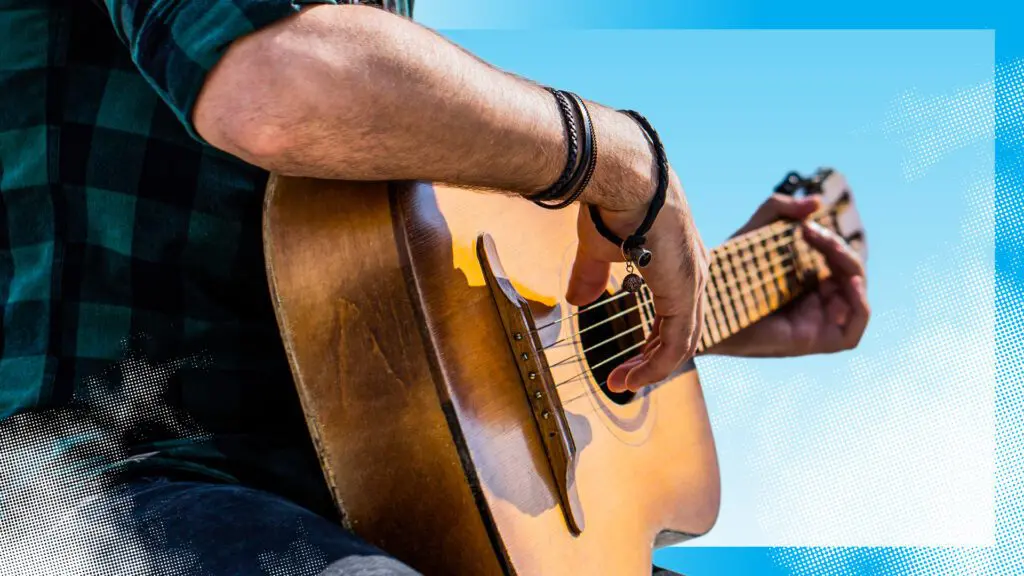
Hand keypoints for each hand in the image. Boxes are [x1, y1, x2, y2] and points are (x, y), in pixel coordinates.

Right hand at [566, 166, 708, 392]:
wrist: (624, 178)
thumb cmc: (614, 201)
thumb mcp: (599, 247)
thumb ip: (591, 275)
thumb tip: (577, 300)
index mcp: (680, 260)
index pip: (677, 309)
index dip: (654, 337)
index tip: (630, 357)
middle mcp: (695, 272)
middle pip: (683, 330)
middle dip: (652, 357)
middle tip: (625, 377)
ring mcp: (694, 283)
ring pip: (682, 342)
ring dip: (650, 367)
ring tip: (622, 383)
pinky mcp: (685, 294)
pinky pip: (674, 343)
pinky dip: (653, 365)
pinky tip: (630, 377)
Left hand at [707, 195, 869, 357]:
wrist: (703, 305)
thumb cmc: (724, 272)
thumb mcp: (754, 231)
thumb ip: (779, 208)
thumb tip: (817, 201)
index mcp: (803, 283)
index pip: (837, 263)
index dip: (832, 243)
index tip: (807, 225)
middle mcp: (811, 304)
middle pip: (849, 277)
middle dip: (838, 249)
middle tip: (812, 232)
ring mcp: (813, 324)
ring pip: (855, 297)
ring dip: (850, 267)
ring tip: (827, 247)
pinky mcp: (811, 343)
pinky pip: (852, 332)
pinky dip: (859, 305)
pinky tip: (847, 281)